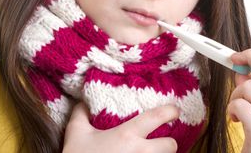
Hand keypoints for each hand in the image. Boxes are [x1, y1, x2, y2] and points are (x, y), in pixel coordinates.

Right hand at [63, 102, 178, 152]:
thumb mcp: (75, 132)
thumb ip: (81, 113)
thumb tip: (83, 102)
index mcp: (127, 135)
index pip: (157, 117)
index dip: (170, 111)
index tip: (174, 110)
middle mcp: (140, 152)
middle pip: (171, 145)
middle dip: (168, 142)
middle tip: (159, 140)